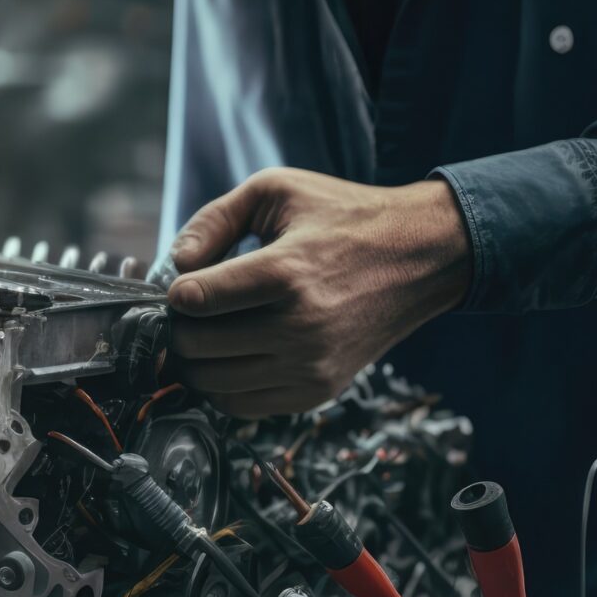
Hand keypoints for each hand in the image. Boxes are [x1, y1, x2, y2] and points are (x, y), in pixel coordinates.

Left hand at [165, 168, 469, 417]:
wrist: (420, 258)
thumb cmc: (345, 219)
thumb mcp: (278, 190)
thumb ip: (215, 219)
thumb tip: (177, 262)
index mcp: (287, 272)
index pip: (196, 299)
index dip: (176, 292)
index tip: (185, 284)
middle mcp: (299, 327)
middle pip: (196, 345)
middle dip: (180, 326)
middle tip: (190, 310)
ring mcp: (309, 365)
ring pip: (212, 382)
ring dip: (197, 359)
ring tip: (210, 331)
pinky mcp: (317, 390)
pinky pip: (240, 406)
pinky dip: (223, 385)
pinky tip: (233, 355)